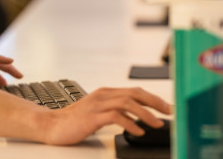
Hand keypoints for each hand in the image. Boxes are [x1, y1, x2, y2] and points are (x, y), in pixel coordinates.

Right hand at [42, 87, 171, 144]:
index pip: (134, 91)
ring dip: (146, 114)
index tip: (166, 107)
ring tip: (157, 124)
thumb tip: (138, 118)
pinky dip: (131, 123)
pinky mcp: (93, 116)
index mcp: (105, 93)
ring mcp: (97, 105)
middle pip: (134, 93)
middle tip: (169, 112)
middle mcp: (103, 95)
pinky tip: (138, 131)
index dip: (153, 98)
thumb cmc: (75, 121)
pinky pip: (116, 117)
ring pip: (128, 103)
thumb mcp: (98, 112)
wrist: (53, 125)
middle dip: (155, 102)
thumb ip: (115, 111)